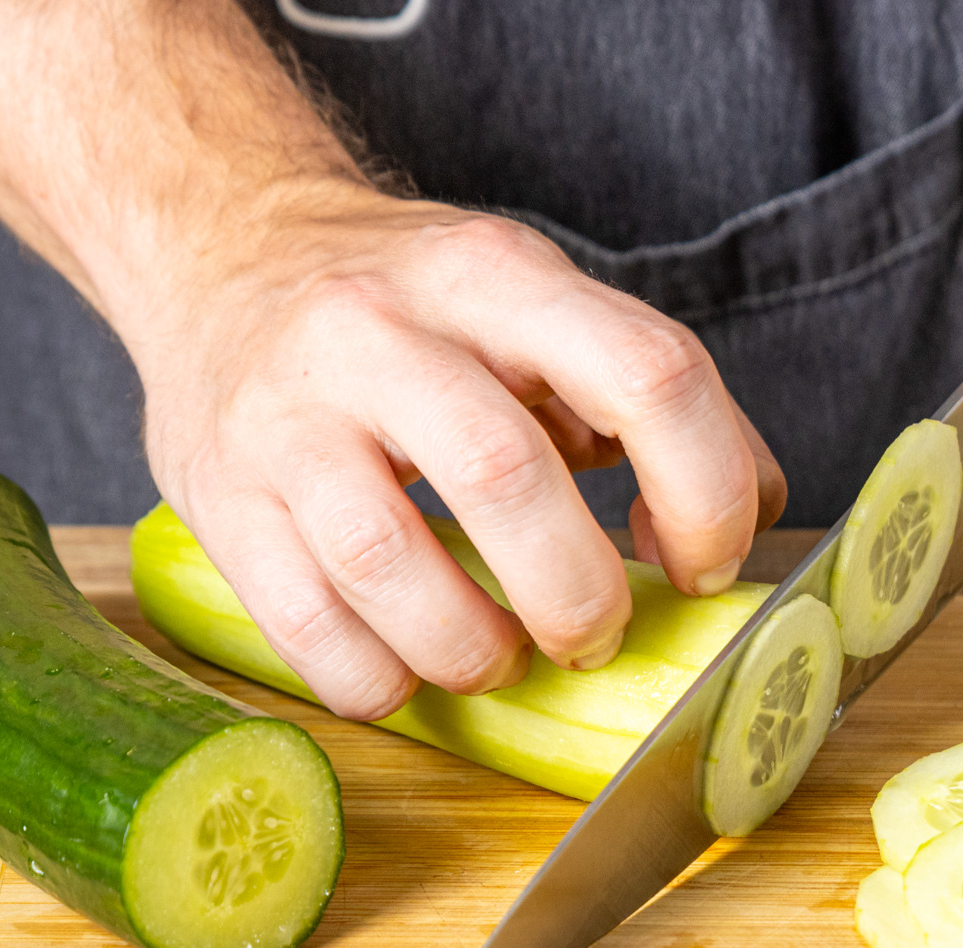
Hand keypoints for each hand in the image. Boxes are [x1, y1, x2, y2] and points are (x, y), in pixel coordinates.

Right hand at [0, 0, 783, 721]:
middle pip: (511, 478)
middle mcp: (380, 329)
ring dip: (474, 648)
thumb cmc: (412, 310)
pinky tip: (409, 668)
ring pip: (392, 565)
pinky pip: (306, 625)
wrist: (221, 253)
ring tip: (499, 655)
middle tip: (594, 632)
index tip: (704, 563)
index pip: (645, 373)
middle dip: (579, 594)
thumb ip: (644, 397)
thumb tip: (744, 514)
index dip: (706, 491)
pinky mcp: (217, 495)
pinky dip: (380, 679)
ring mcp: (286, 414)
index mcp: (494, 276)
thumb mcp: (534, 306)